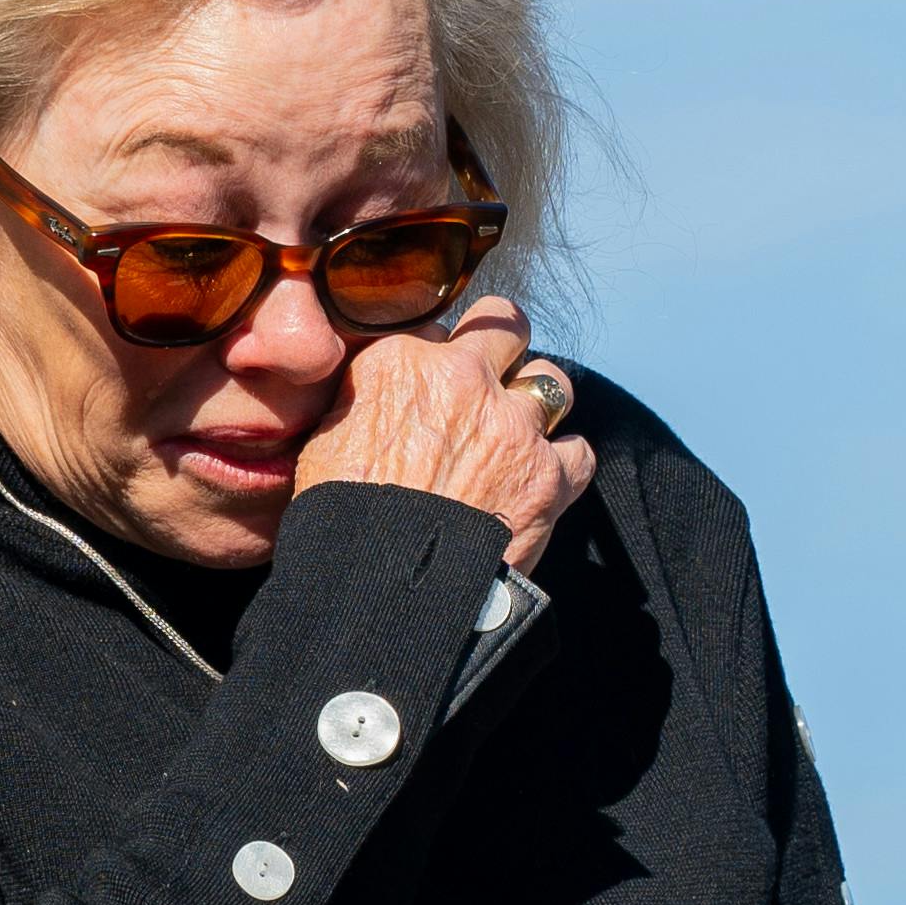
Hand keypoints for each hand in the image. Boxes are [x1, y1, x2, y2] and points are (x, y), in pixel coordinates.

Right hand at [293, 296, 595, 575]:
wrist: (382, 581)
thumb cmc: (341, 514)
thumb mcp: (325, 437)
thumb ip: (362, 399)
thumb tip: (377, 397)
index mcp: (400, 362)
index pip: (437, 327)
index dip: (438, 355)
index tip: (435, 381)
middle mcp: (464, 378)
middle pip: (506, 324)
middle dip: (504, 344)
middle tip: (494, 373)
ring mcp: (513, 425)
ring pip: (551, 381)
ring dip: (538, 404)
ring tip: (520, 433)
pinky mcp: (549, 475)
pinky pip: (579, 451)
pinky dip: (565, 464)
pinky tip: (544, 478)